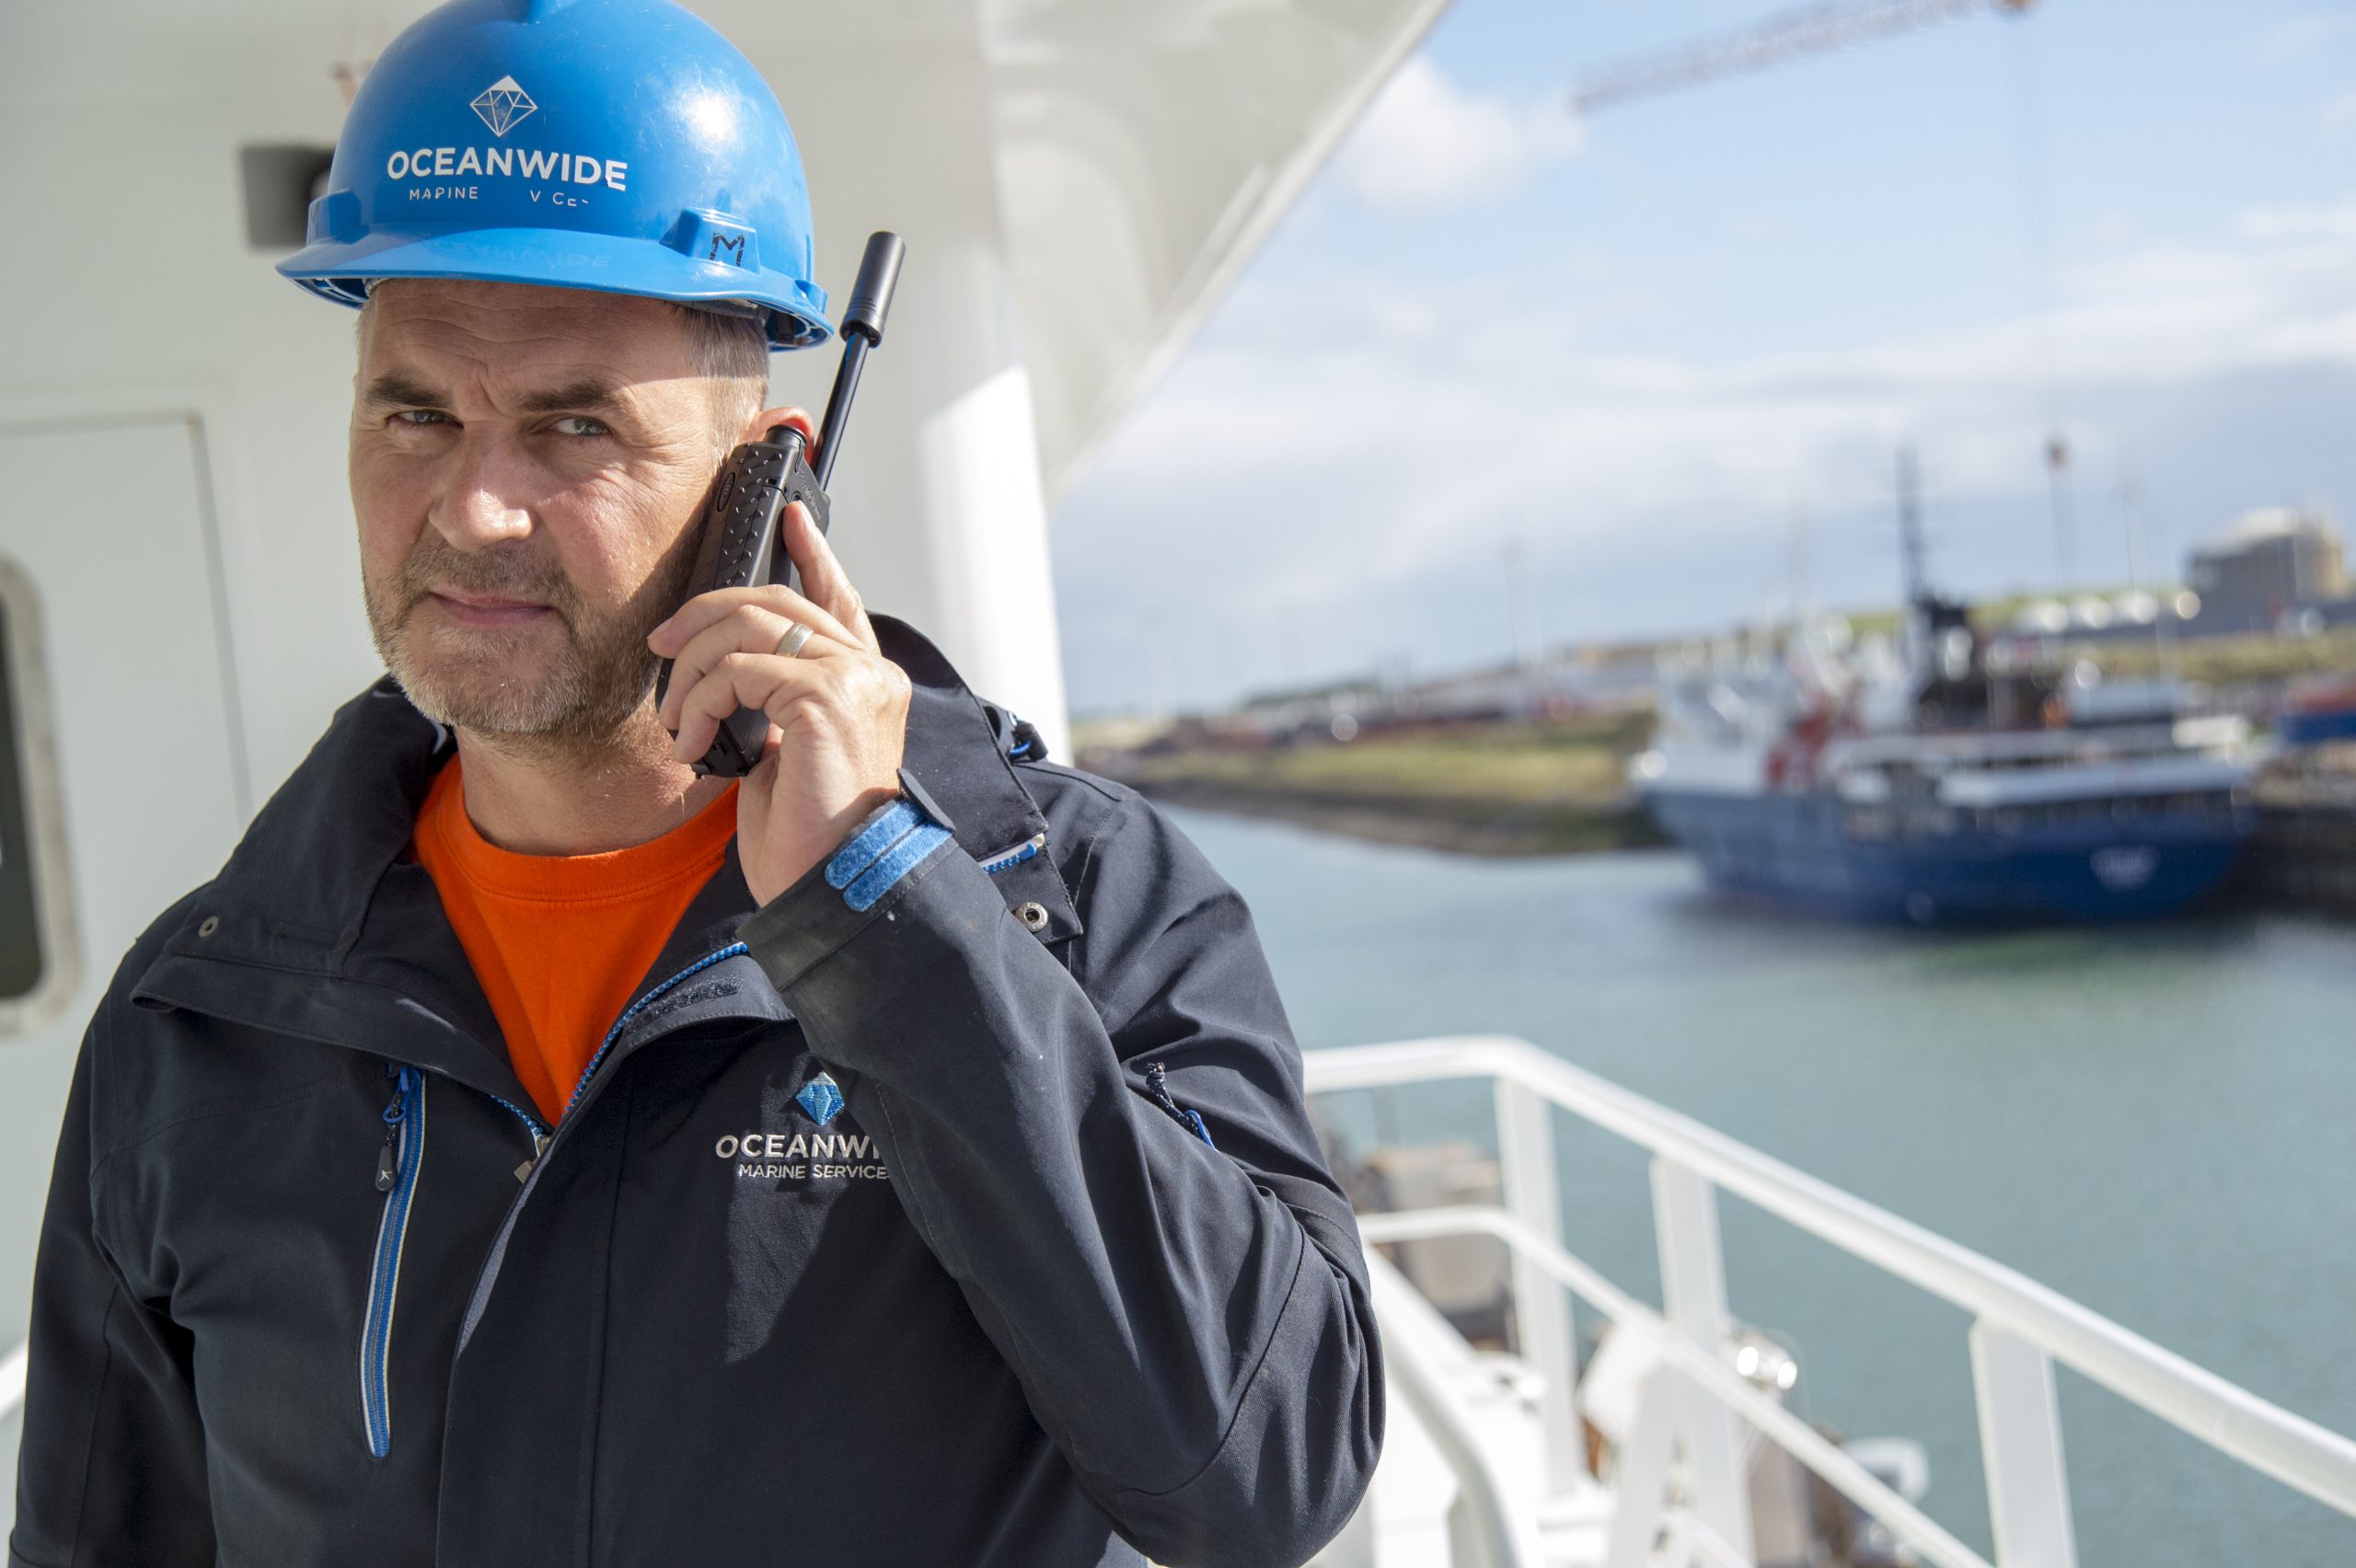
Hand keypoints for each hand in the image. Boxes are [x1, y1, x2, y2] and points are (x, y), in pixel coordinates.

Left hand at [648, 498, 911, 905]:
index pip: (840, 600)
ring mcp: (855, 681)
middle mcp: (872, 674)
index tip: (790, 518)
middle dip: (705, 615)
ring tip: (677, 720)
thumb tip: (723, 670)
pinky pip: (739, 669)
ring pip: (750, 625)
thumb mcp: (782, 755)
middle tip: (662, 649)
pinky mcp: (828, 697)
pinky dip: (700, 701)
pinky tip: (693, 743)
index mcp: (866, 685)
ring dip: (692, 669)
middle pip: (777, 602)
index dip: (814, 554)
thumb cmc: (808, 837)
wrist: (832, 886)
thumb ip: (773, 703)